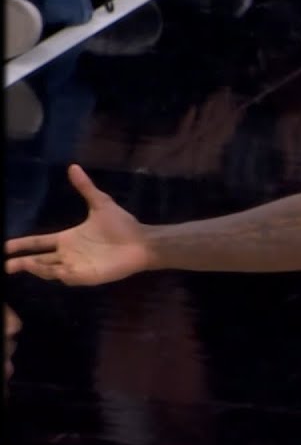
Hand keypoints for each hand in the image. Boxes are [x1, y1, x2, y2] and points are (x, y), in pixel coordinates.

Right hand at [5, 165, 152, 284]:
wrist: (142, 241)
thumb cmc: (122, 225)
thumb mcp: (100, 203)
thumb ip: (85, 187)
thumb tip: (73, 167)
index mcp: (68, 239)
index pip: (39, 243)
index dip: (22, 245)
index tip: (6, 246)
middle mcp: (69, 254)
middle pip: (39, 260)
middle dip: (22, 263)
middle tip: (5, 264)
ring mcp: (77, 266)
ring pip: (50, 270)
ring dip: (37, 268)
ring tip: (23, 264)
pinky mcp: (88, 275)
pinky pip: (69, 277)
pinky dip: (59, 275)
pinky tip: (52, 272)